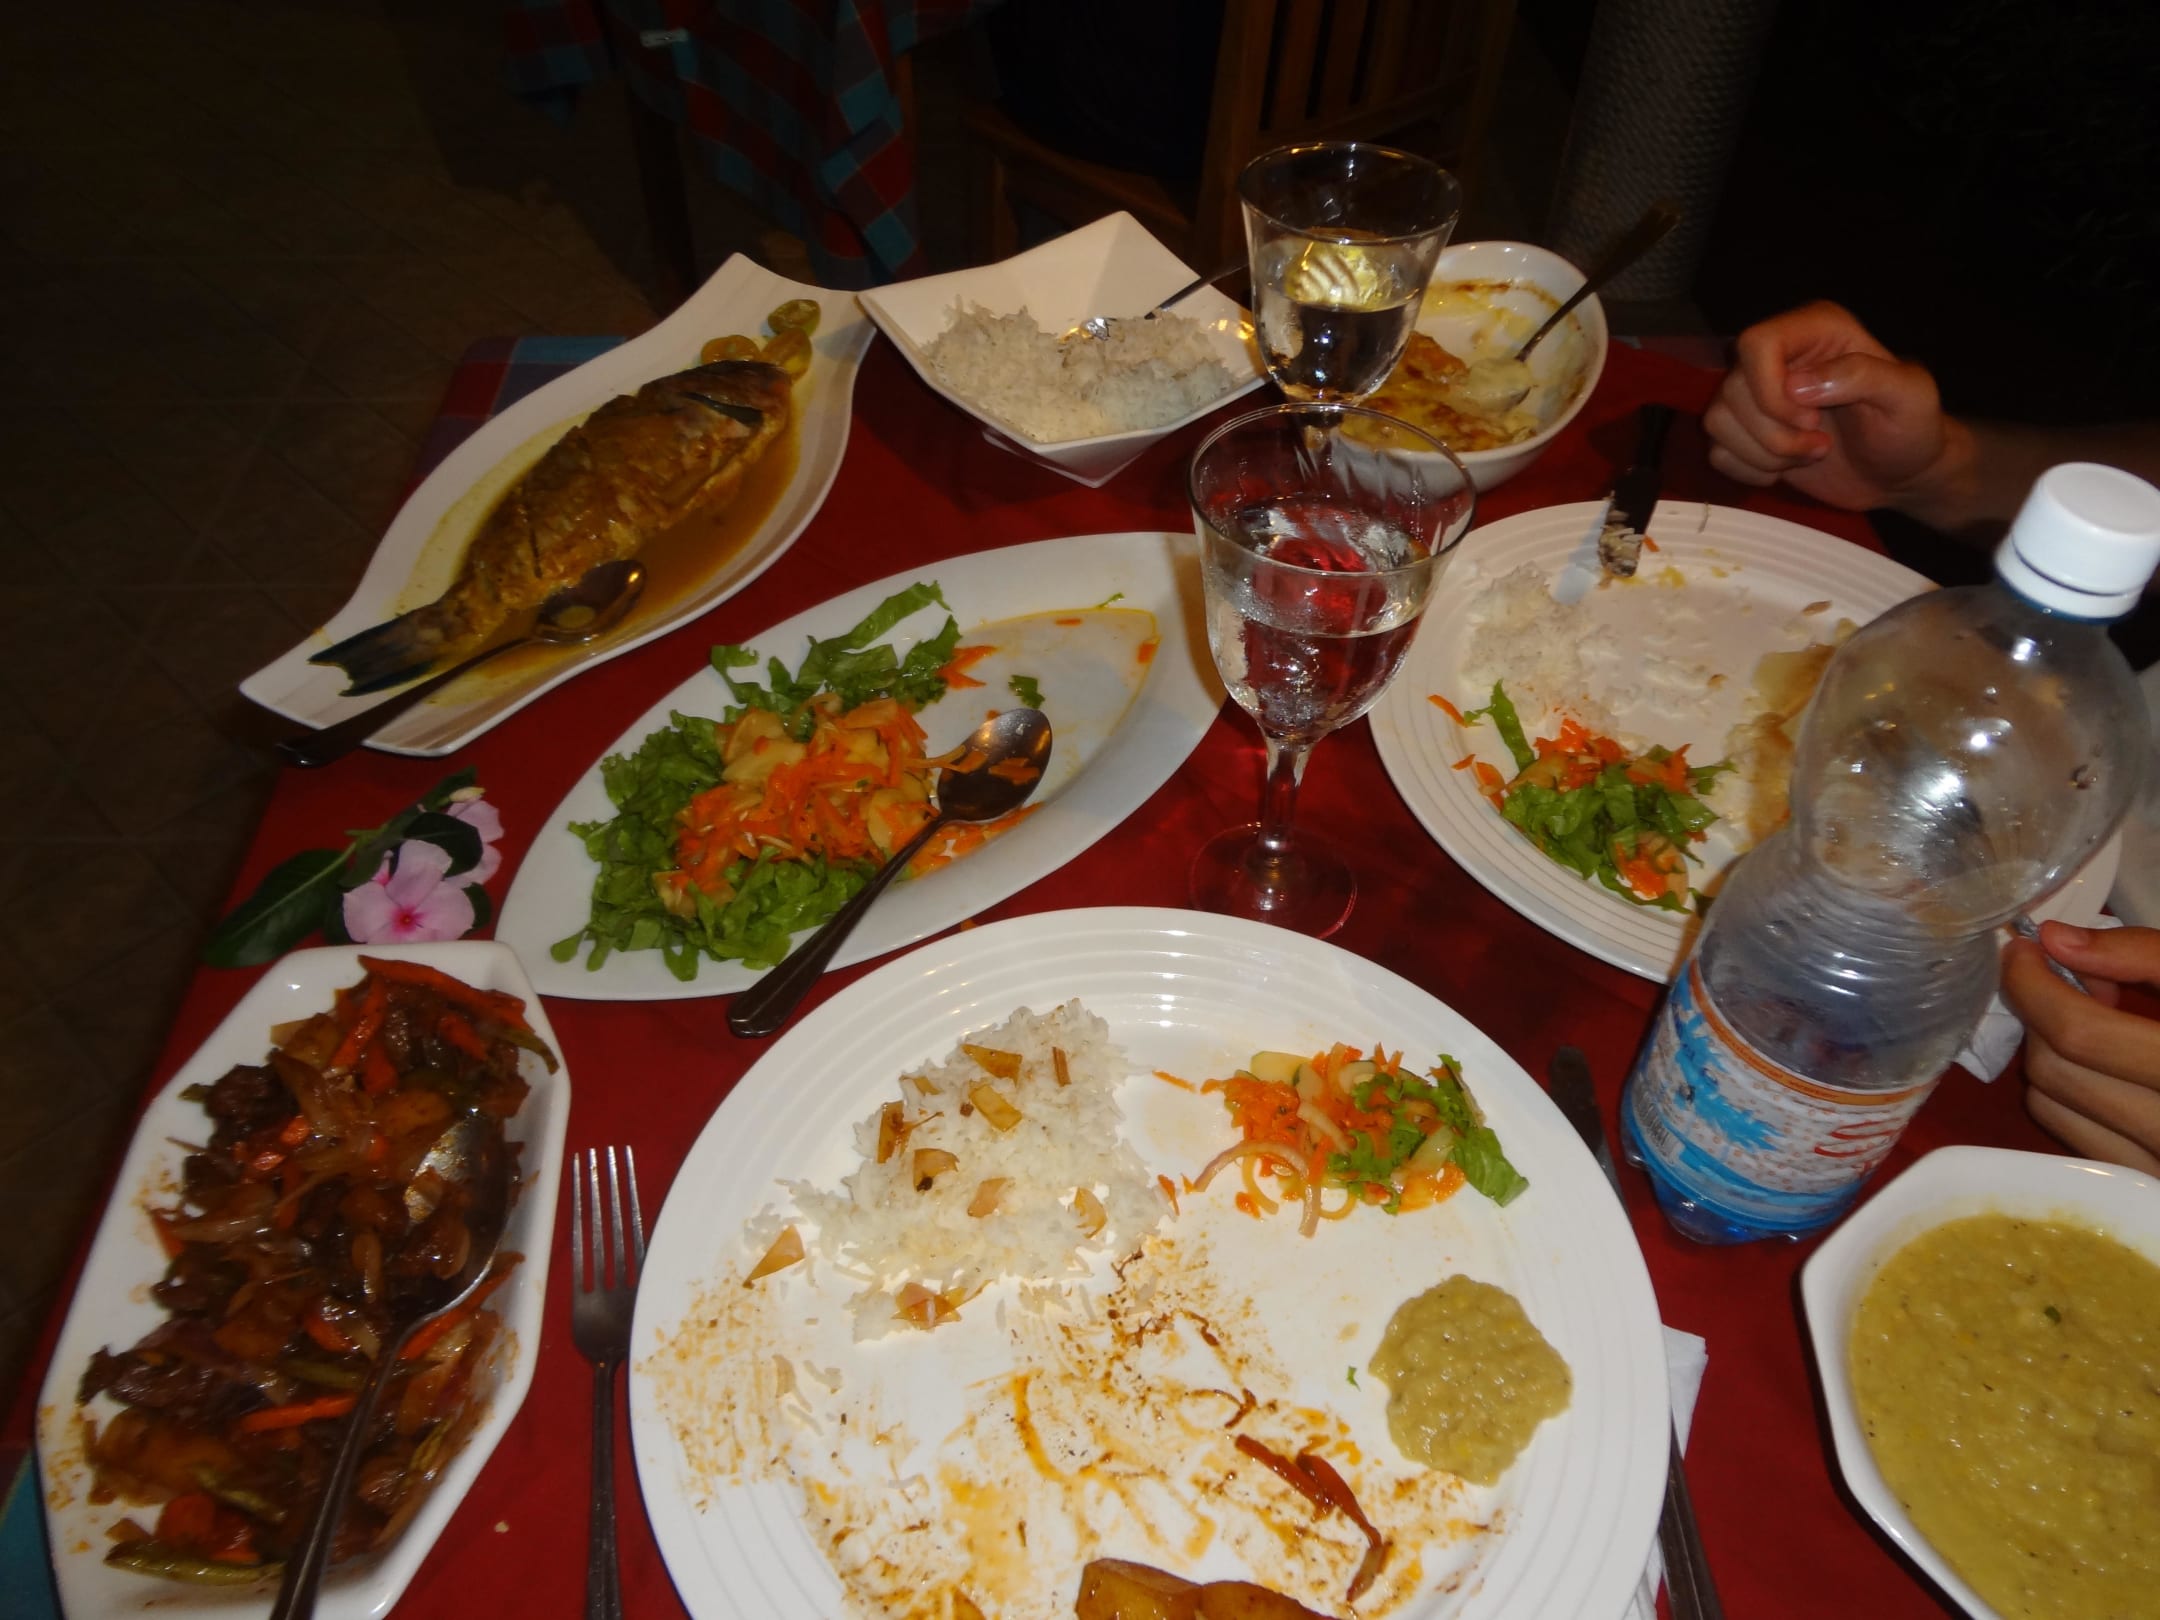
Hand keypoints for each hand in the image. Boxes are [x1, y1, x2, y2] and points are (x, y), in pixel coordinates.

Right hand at [1704, 301, 1960, 513]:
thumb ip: (1862, 376)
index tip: (1810, 420)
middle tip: (1821, 445)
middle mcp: (1779, 357)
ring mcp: (1758, 397)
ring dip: (1764, 453)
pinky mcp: (1746, 434)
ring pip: (1718, 421)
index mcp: (1817, 331)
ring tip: (1809, 455)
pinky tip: (1785, 469)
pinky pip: (1717, 451)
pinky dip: (1749, 470)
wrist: (1901, 475)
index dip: (1770, 389)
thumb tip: (1795, 386)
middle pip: (1732, 389)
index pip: (1756, 343)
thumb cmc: (1911, 430)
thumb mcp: (1908, 396)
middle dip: (1775, 433)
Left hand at [2004, 922, 2159, 1173]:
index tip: (2024, 948)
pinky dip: (2073, 1096)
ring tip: (2100, 1019)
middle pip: (2057, 1071)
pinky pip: (2078, 1141)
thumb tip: (2056, 941)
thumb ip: (2147, 955)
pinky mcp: (2151, 1191)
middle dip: (2044, 1015)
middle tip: (2071, 978)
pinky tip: (2110, 1069)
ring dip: (2053, 1054)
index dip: (2035, 985)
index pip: (2083, 1035)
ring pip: (2054, 1108)